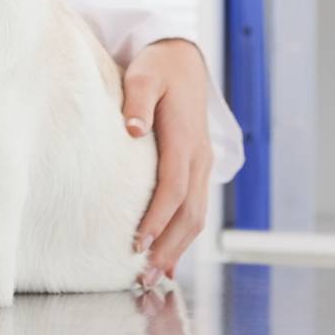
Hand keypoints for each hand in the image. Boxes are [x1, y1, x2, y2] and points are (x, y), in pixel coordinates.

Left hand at [122, 38, 212, 281]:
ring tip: (155, 275)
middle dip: (169, 247)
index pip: (173, 189)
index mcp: (184, 140)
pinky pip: (194, 207)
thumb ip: (136, 100)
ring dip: (178, 247)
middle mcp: (199, 157)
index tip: (139, 243)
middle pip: (189, 213)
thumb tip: (133, 129)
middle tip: (145, 276)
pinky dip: (183, 235)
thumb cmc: (157, 67)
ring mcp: (201, 164)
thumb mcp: (143, 75)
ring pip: (196, 215)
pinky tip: (168, 255)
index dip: (158, 218)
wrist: (182, 58)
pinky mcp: (197, 167)